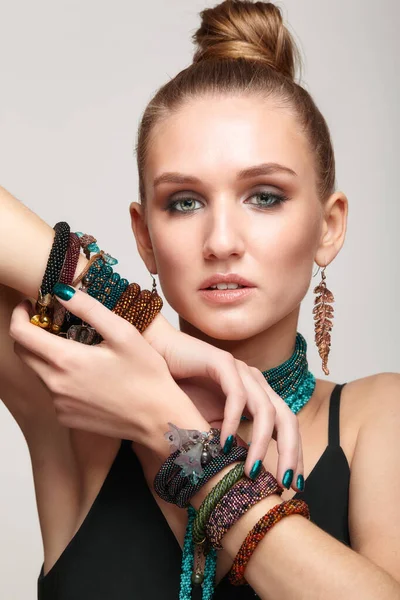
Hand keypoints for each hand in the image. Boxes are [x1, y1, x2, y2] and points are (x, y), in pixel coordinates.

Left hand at [9, 291, 207, 454]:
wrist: (158, 420)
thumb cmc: (147, 377)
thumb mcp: (123, 333)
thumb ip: (89, 309)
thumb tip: (62, 292)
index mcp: (66, 361)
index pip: (20, 333)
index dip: (20, 314)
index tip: (30, 305)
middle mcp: (55, 385)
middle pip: (23, 353)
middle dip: (31, 333)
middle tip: (52, 322)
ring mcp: (59, 404)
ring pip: (39, 372)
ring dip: (49, 356)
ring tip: (78, 348)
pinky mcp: (66, 417)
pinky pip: (53, 391)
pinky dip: (61, 377)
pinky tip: (87, 374)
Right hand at [144, 319, 302, 489]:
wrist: (159, 357)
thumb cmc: (183, 391)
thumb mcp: (209, 425)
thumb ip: (229, 444)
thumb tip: (245, 477)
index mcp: (258, 397)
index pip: (287, 428)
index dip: (294, 455)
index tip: (294, 485)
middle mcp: (256, 384)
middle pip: (287, 418)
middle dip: (291, 452)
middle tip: (285, 482)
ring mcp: (242, 372)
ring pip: (266, 409)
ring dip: (261, 443)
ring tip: (251, 471)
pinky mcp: (223, 362)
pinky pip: (236, 394)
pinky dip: (232, 420)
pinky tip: (224, 442)